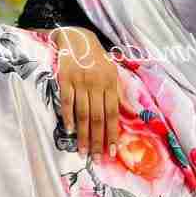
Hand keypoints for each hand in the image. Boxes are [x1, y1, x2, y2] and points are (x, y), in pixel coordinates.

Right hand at [48, 26, 121, 161]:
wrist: (76, 37)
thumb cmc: (96, 58)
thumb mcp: (112, 72)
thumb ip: (119, 93)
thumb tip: (131, 113)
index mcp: (110, 83)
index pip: (112, 114)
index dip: (112, 134)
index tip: (112, 152)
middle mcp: (96, 83)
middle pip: (97, 117)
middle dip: (97, 140)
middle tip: (97, 159)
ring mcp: (80, 81)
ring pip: (82, 113)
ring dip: (82, 135)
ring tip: (83, 152)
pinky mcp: (64, 78)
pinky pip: (67, 101)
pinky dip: (68, 117)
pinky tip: (69, 130)